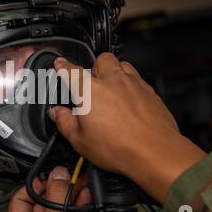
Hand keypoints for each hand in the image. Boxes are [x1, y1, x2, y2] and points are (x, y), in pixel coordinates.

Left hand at [5, 166, 90, 211]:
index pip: (22, 196)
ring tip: (82, 180)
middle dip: (61, 185)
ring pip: (62, 208)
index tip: (51, 173)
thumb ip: (55, 196)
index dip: (36, 182)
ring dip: (73, 194)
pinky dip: (80, 206)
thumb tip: (59, 173)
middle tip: (72, 173)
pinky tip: (86, 196)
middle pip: (46, 199)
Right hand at [49, 53, 205, 203]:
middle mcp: (112, 80)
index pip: (71, 71)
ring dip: (114, 72)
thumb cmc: (118, 147)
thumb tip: (57, 113)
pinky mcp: (150, 91)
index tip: (61, 64)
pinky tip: (128, 102)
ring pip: (122, 65)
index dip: (63, 66)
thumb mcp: (79, 140)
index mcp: (89, 91)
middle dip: (94, 67)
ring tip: (111, 90)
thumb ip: (64, 122)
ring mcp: (133, 83)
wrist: (154, 152)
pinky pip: (137, 79)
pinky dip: (130, 85)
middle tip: (92, 85)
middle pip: (101, 59)